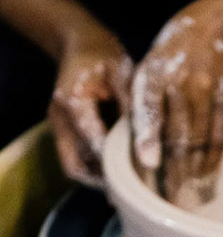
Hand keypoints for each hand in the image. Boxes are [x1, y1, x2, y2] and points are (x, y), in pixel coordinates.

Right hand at [48, 27, 132, 187]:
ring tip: (127, 189)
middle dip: (104, 181)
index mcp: (73, 102)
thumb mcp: (122, 71)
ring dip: (98, 180)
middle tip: (133, 193)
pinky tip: (119, 175)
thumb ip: (132, 103)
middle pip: (76, 164)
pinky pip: (75, 160)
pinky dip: (94, 170)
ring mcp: (58, 126)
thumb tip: (149, 135)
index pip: (93, 141)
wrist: (79, 43)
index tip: (139, 177)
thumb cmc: (105, 55)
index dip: (115, 162)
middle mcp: (59, 117)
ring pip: (74, 167)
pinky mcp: (64, 131)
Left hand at [131, 0, 222, 206]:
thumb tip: (137, 149)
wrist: (217, 25)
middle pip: (175, 133)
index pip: (148, 111)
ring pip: (198, 140)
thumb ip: (142, 103)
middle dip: (170, 170)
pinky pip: (219, 136)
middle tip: (166, 199)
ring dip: (192, 173)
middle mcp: (178, 82)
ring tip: (186, 197)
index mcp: (152, 74)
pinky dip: (212, 160)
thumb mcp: (150, 67)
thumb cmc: (175, 53)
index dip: (149, 139)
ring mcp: (205, 91)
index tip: (148, 164)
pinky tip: (207, 178)